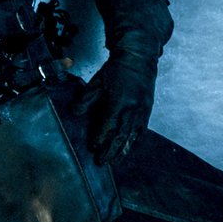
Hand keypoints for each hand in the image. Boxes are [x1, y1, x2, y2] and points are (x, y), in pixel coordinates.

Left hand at [73, 50, 157, 164]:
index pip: (108, 126)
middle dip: (111, 151)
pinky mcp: (147, 111)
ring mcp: (142, 112)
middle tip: (102, 162)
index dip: (100, 138)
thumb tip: (75, 113)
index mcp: (119, 102)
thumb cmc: (117, 69)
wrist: (139, 58)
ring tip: (115, 161)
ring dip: (123, 150)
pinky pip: (141, 131)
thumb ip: (85, 99)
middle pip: (121, 136)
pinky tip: (127, 147)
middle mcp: (132, 110)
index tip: (92, 147)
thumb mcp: (96, 82)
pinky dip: (133, 141)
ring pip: (132, 136)